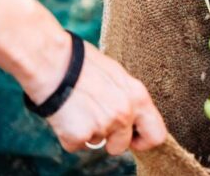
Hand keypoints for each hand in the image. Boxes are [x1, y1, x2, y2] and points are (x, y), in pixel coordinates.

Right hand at [24, 39, 166, 154]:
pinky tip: (66, 114)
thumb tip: (130, 113)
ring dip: (89, 133)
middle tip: (101, 127)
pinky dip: (69, 135)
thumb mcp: (117, 75)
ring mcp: (103, 126)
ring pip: (98, 144)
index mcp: (138, 96)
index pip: (157, 134)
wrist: (52, 62)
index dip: (144, 139)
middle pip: (124, 146)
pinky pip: (76, 145)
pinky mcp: (79, 136)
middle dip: (114, 142)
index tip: (133, 137)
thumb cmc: (82, 63)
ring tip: (79, 109)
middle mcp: (124, 113)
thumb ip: (127, 97)